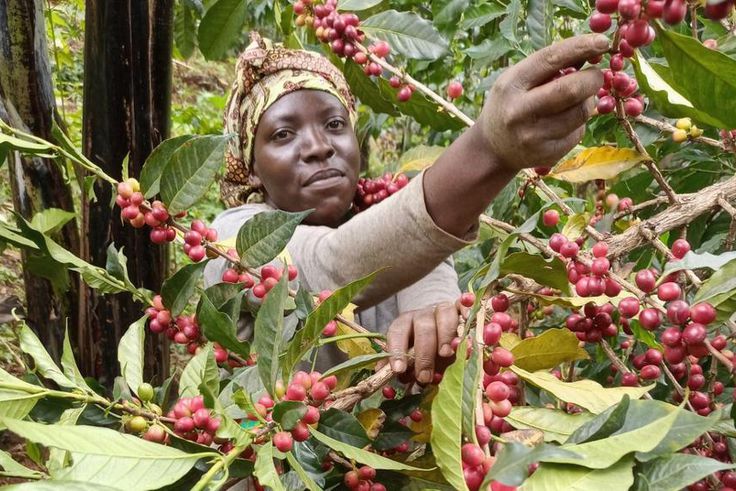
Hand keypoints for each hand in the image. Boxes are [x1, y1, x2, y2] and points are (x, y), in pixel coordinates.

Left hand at [380, 300, 469, 383]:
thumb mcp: (409, 357)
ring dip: (445, 335)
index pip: (397, 332)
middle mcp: (422, 314)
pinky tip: (467, 324)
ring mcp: (441, 309)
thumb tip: (383, 379)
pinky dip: (465, 312)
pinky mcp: (458, 308)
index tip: (398, 370)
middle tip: (425, 377)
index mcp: (404, 324)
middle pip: (422, 327)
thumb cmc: (422, 348)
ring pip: (443, 315)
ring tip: (446, 354)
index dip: (396, 351)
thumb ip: (401, 368)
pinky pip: (462, 306)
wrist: (439, 327)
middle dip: (423, 354)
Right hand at [477, 34, 609, 170]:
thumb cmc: (511, 104)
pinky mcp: (547, 154)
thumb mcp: (517, 80)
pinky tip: (565, 122)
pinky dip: (579, 123)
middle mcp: (519, 111)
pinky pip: (578, 132)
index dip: (580, 47)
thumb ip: (549, 66)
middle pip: (571, 89)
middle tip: (596, 75)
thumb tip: (592, 50)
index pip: (551, 59)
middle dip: (592, 78)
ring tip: (577, 99)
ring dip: (587, 101)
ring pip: (580, 112)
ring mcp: (533, 136)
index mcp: (511, 85)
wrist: (493, 149)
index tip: (602, 42)